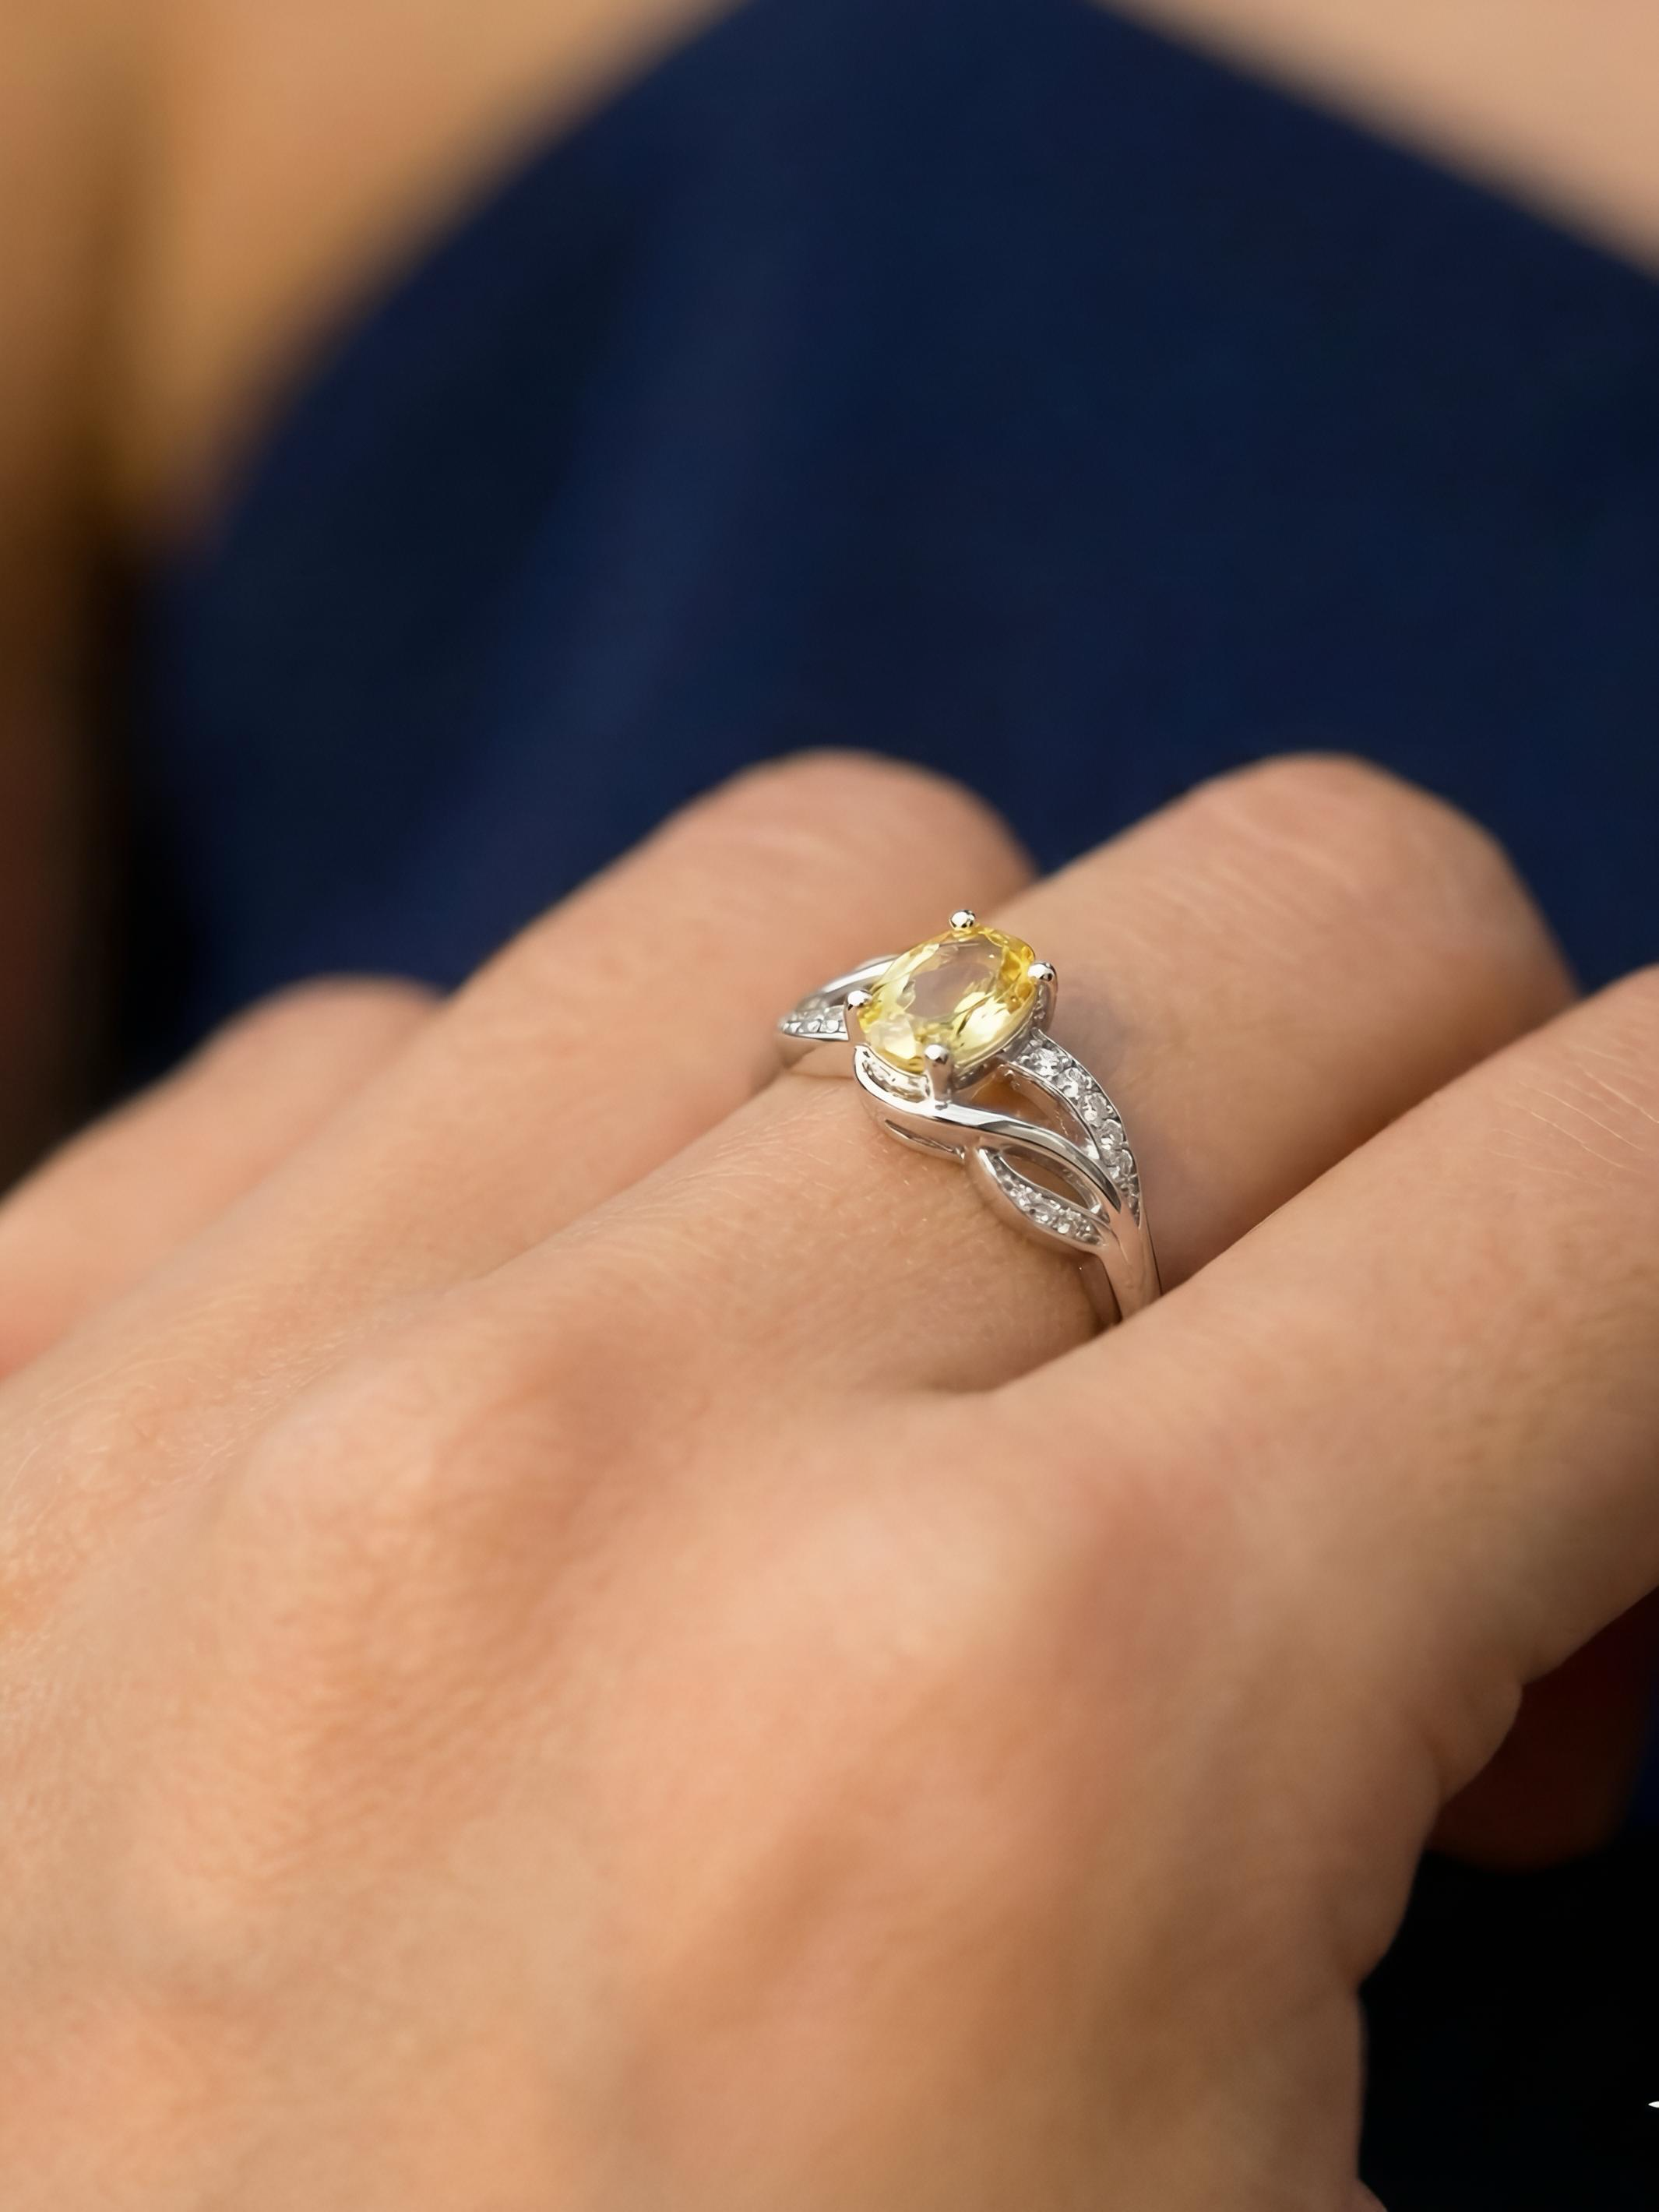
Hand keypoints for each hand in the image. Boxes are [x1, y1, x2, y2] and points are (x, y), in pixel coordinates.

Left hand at [1, 753, 1653, 2209]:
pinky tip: (582, 1452)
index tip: (1635, 1413)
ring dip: (994, 1100)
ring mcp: (212, 1399)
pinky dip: (570, 1184)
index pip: (1611, 1175)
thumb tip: (1537, 1582)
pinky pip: (402, 1051)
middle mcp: (589, 1472)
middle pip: (1262, 915)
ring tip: (957, 1403)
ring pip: (828, 891)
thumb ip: (1474, 1799)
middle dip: (1431, 1134)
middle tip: (1364, 1459)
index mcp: (1016, 1754)